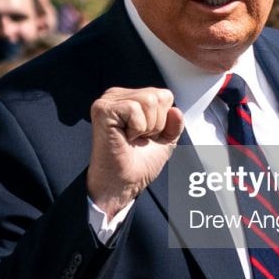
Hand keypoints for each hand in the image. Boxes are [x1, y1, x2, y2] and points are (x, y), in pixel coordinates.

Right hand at [88, 87, 183, 217]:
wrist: (123, 183)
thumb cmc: (138, 164)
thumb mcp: (165, 141)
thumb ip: (174, 124)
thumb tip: (175, 110)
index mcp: (130, 98)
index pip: (164, 95)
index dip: (163, 120)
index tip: (146, 136)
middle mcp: (118, 96)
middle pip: (158, 96)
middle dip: (156, 123)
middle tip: (139, 138)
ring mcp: (108, 101)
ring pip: (148, 100)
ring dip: (147, 127)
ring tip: (132, 138)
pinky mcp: (103, 109)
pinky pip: (134, 108)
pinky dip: (136, 128)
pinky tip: (124, 137)